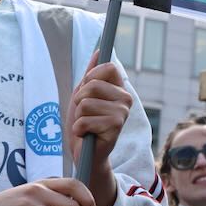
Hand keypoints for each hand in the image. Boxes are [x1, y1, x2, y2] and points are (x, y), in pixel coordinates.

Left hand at [70, 50, 131, 205]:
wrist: (86, 155)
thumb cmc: (84, 125)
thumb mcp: (83, 96)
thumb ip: (90, 74)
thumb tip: (99, 50)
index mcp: (120, 89)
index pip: (108, 67)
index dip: (91, 77)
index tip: (87, 91)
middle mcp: (126, 99)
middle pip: (92, 84)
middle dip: (79, 100)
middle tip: (85, 114)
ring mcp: (122, 113)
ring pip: (86, 103)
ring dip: (78, 117)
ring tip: (86, 126)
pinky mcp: (115, 127)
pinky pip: (84, 120)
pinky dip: (79, 129)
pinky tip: (87, 136)